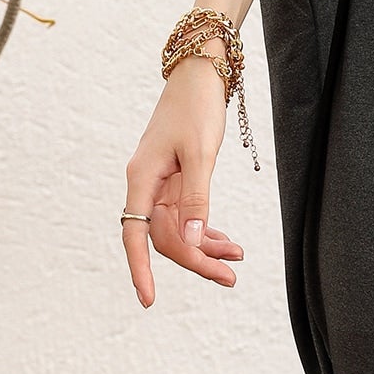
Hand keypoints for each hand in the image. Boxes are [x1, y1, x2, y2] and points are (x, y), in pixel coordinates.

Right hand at [121, 59, 244, 307]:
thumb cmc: (197, 107)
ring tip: (236, 261)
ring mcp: (161, 183)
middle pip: (165, 237)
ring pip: (180, 229)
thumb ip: (196, 198)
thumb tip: (194, 241)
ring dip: (206, 247)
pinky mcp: (177, 178)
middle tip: (230, 278)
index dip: (141, 270)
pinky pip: (189, 214)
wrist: (200, 72)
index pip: (137, 236)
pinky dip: (207, 229)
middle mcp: (147, 185)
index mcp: (142, 179)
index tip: (149, 300)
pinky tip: (227, 242)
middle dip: (196, 260)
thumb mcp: (200, 153)